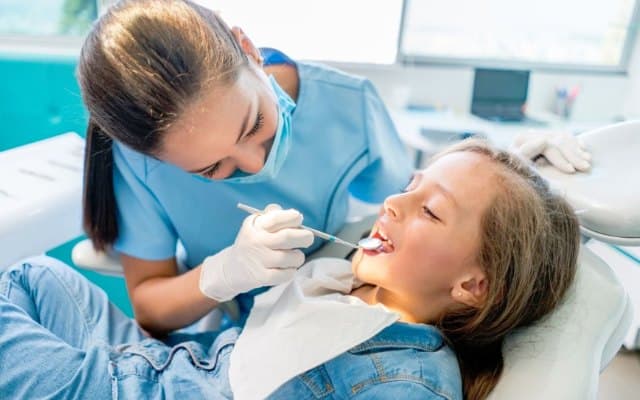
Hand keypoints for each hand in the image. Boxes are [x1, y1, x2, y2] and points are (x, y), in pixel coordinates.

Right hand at [199, 204, 313, 300]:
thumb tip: (294, 215)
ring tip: (294, 256)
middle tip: (308, 238)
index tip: (298, 220)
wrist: (231, 268)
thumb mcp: (256, 225)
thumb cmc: (252, 243)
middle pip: (288, 237)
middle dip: (304, 237)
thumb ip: (273, 215)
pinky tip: (287, 268)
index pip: (277, 218)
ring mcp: (259, 260)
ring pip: (291, 257)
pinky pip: (287, 274)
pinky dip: (291, 271)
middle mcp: (256, 241)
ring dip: (298, 257)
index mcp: (256, 226)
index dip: (293, 218)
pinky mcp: (261, 277)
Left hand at [512, 130, 590, 172]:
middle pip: (557, 142)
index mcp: (521, 141)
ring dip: (577, 151)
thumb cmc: (516, 176)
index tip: (571, 170)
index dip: (560, 159)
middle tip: (585, 169)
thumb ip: (528, 155)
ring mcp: (538, 134)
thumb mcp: (520, 168)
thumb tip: (543, 140)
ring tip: (587, 163)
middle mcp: (529, 135)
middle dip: (573, 156)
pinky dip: (576, 143)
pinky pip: (565, 136)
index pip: (546, 146)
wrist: (509, 178)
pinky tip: (584, 150)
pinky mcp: (545, 137)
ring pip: (563, 138)